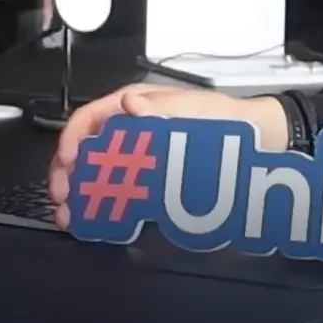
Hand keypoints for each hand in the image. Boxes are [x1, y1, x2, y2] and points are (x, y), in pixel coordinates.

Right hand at [46, 83, 286, 231]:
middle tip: (63, 197)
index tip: (67, 162)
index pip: (90, 119)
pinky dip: (107, 203)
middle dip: (70, 172)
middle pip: (88, 149)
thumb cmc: (224, 117)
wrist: (259, 138)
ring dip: (83, 192)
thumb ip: (159, 108)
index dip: (72, 139)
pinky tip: (98, 218)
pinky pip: (122, 189)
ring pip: (101, 172)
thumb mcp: (191, 108)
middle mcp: (132, 129)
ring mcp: (141, 154)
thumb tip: (131, 105)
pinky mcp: (153, 177)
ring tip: (72, 214)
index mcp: (135, 105)